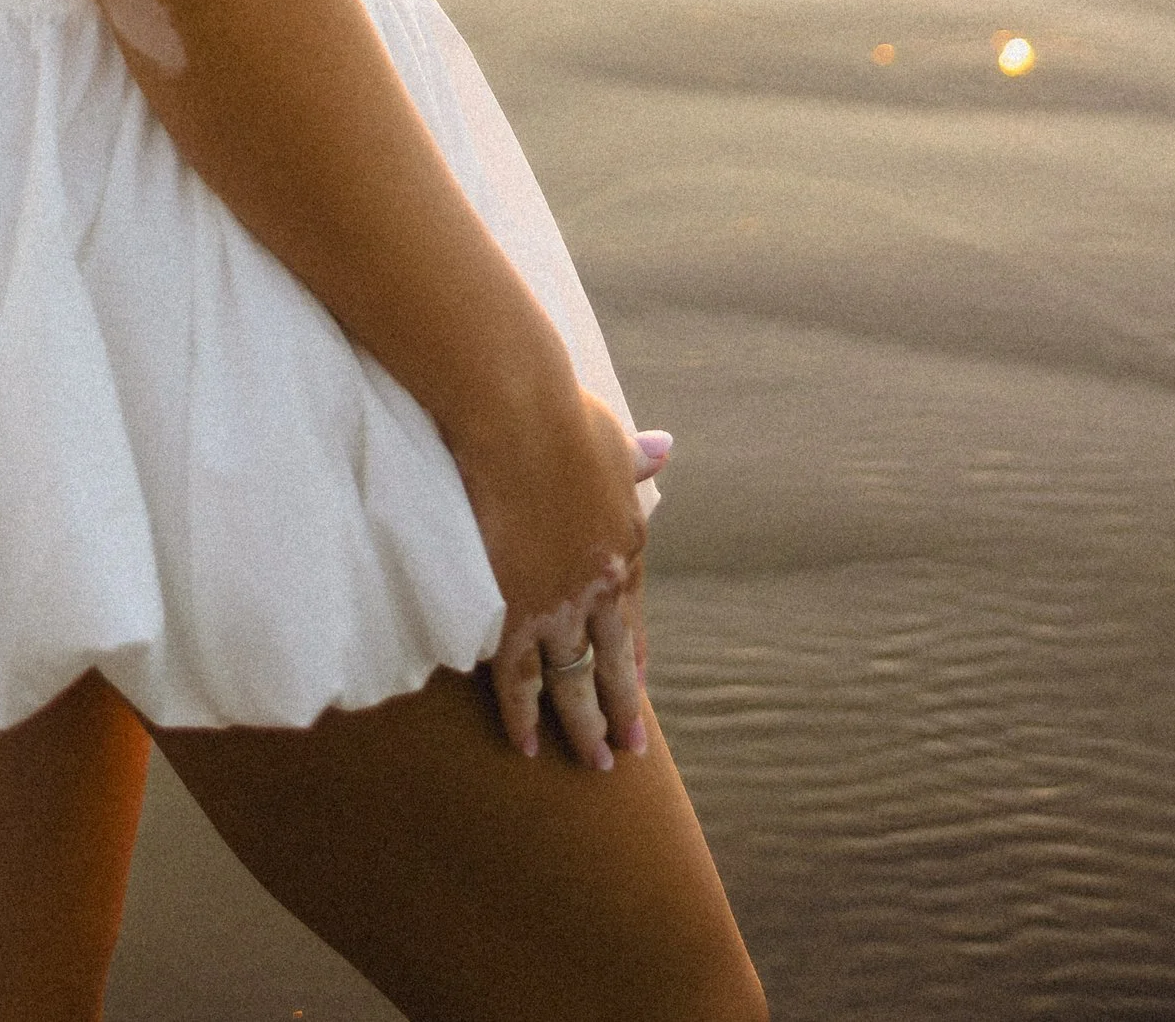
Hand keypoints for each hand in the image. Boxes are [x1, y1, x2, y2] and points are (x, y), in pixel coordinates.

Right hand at [454, 384, 671, 770]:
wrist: (512, 414)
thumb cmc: (556, 413)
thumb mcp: (608, 437)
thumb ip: (632, 458)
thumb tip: (664, 448)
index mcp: (624, 544)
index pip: (632, 615)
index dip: (634, 654)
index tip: (639, 686)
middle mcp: (599, 585)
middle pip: (612, 661)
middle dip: (621, 709)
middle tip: (627, 751)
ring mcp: (557, 605)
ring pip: (573, 682)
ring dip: (583, 726)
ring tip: (591, 762)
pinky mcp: (511, 613)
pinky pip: (518, 680)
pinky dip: (524, 716)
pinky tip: (528, 745)